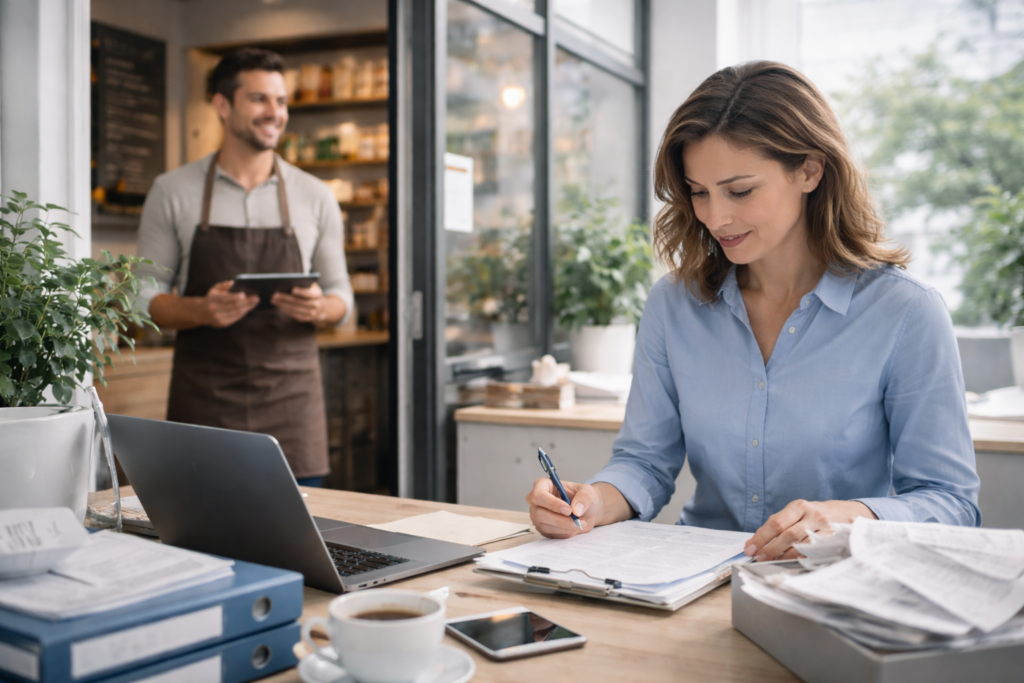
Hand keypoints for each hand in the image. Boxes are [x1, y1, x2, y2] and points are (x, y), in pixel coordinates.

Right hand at [204, 280, 258, 327]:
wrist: (202, 312)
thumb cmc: (212, 298)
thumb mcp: (215, 289)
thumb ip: (224, 285)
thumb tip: (233, 283)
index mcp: (213, 299)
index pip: (226, 298)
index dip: (236, 297)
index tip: (245, 294)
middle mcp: (215, 309)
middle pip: (234, 306)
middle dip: (247, 302)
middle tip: (256, 298)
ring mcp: (219, 318)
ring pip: (237, 313)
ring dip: (247, 307)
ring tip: (255, 302)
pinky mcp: (223, 324)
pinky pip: (236, 318)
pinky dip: (243, 312)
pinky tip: (248, 307)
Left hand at [272, 282, 326, 322]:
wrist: (321, 308)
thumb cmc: (311, 293)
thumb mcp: (310, 287)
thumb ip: (303, 284)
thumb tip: (287, 283)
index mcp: (317, 294)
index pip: (309, 293)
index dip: (302, 292)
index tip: (293, 289)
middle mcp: (316, 304)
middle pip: (298, 302)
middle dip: (285, 298)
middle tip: (275, 294)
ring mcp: (311, 313)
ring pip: (294, 309)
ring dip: (282, 304)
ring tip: (273, 299)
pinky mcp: (305, 319)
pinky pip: (293, 314)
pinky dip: (284, 309)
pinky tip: (278, 305)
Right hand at [526, 478, 602, 538]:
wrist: (586, 511)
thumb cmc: (583, 497)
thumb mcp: (588, 491)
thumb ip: (584, 497)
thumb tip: (576, 509)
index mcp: (543, 485)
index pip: (538, 495)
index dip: (552, 504)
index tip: (569, 510)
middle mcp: (536, 501)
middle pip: (539, 513)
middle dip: (560, 520)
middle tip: (576, 520)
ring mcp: (537, 515)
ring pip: (545, 526)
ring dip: (564, 527)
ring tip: (579, 523)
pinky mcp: (542, 528)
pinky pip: (550, 534)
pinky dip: (564, 533)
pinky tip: (573, 527)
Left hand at [744, 499, 876, 561]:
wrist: (851, 513)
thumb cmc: (818, 515)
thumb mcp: (800, 512)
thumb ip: (780, 524)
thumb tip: (756, 541)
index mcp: (799, 506)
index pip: (776, 522)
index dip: (760, 537)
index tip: (749, 548)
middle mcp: (812, 515)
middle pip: (786, 534)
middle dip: (769, 549)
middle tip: (758, 558)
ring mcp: (825, 527)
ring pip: (800, 544)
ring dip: (783, 556)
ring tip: (771, 562)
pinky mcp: (835, 539)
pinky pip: (815, 551)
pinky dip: (801, 558)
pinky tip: (792, 562)